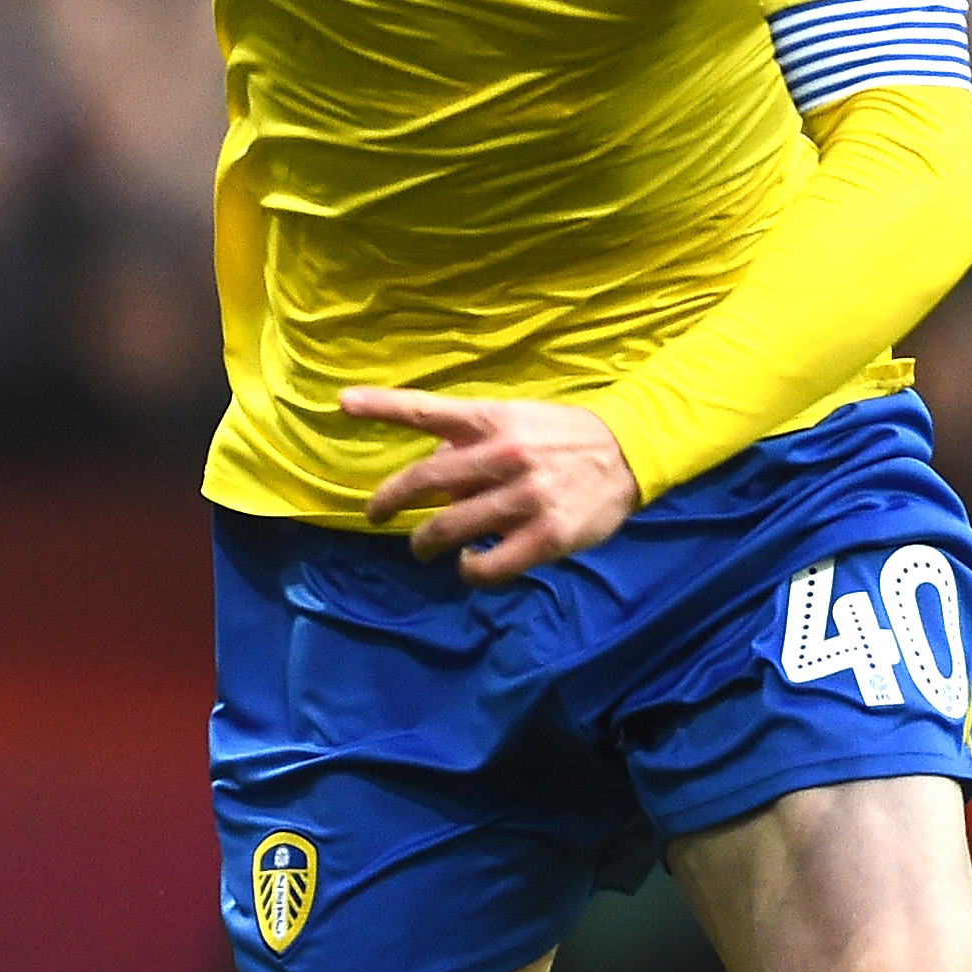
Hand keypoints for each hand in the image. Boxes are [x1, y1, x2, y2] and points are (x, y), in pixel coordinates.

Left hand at [343, 386, 633, 581]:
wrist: (630, 453)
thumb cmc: (561, 437)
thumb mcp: (515, 420)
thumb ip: (471, 438)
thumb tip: (432, 466)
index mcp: (492, 421)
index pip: (427, 410)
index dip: (382, 406)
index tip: (342, 402)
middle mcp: (503, 456)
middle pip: (425, 481)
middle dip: (389, 503)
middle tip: (376, 515)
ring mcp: (525, 497)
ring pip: (449, 529)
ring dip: (426, 544)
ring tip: (424, 548)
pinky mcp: (546, 536)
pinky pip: (489, 564)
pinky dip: (470, 569)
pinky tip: (469, 564)